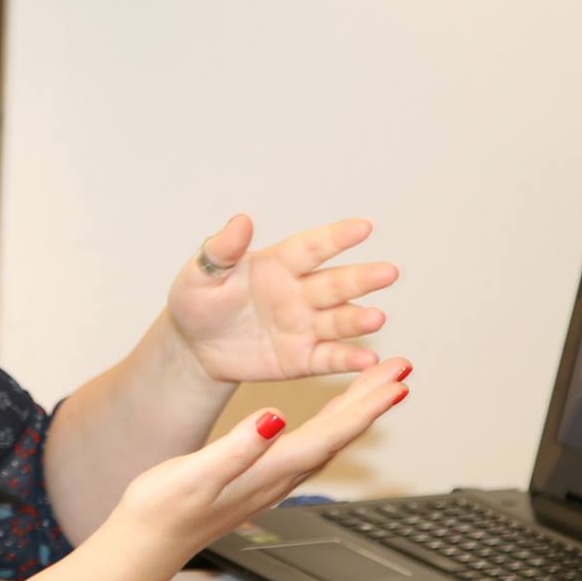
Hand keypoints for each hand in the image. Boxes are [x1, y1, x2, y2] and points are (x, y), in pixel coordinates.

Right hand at [108, 356, 411, 564]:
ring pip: (327, 441)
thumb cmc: (162, 511)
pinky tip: (329, 417)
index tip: (396, 382)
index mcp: (269, 470)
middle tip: (401, 369)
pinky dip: (329, 426)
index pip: (330, 434)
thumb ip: (238, 447)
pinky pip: (308, 448)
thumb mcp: (196, 473)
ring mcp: (270, 482)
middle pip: (338, 434)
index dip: (365, 407)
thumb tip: (275, 418)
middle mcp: (278, 478)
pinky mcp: (258, 481)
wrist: (144, 546)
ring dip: (355, 412)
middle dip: (370, 401)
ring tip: (376, 385)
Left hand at [166, 215, 398, 383]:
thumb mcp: (198, 275)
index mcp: (278, 264)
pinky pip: (329, 358)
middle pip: (335, 283)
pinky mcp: (301, 359)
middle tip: (389, 272)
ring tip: (377, 318)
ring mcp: (303, 326)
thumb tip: (241, 220)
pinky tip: (368, 360)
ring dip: (359, 319)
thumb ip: (222, 250)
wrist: (192, 349)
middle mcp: (299, 293)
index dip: (337, 237)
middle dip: (362, 278)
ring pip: (338, 320)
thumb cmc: (197, 303)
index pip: (312, 247)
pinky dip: (348, 360)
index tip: (364, 227)